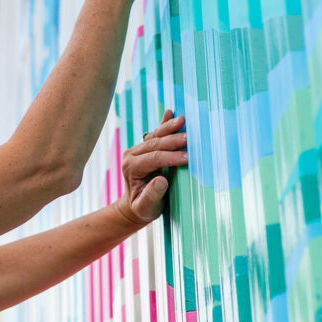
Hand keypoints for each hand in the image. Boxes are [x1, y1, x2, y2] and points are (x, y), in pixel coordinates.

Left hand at [113, 110, 187, 226]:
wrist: (134, 206)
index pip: (153, 159)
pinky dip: (163, 123)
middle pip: (154, 144)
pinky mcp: (143, 147)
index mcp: (131, 168)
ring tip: (183, 120)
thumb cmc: (142, 208)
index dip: (171, 157)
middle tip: (190, 138)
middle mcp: (131, 155)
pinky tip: (170, 112)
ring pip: (155, 136)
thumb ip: (152, 195)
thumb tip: (161, 180)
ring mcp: (137, 149)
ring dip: (169, 128)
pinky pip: (154, 133)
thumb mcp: (146, 207)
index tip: (187, 158)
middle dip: (172, 140)